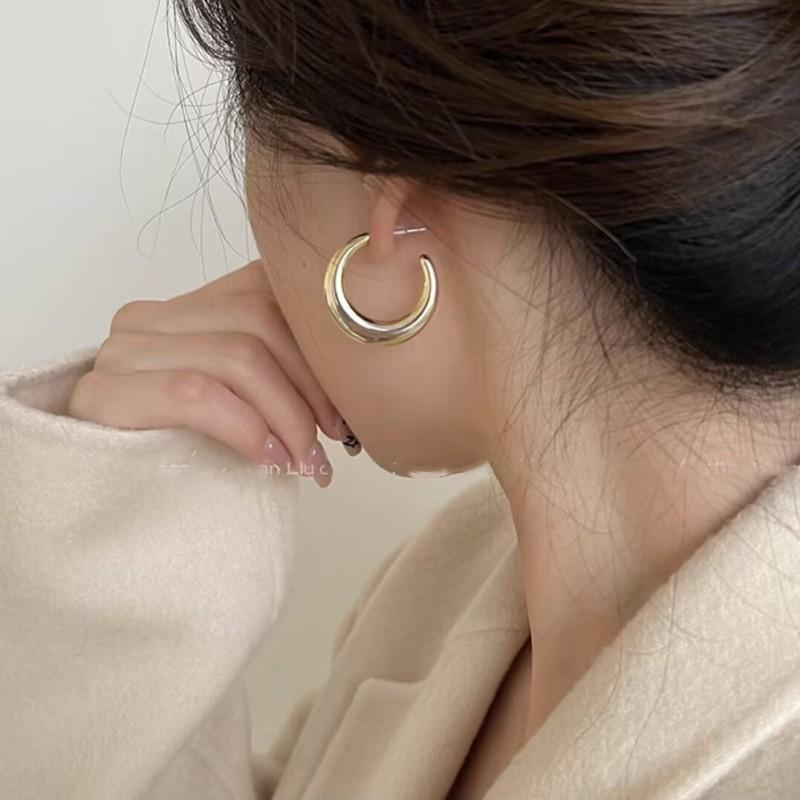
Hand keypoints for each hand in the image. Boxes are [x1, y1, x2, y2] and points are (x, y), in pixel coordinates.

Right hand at [66, 259, 359, 487]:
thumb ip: (281, 372)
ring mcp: (124, 350)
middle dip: (313, 386)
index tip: (350, 403)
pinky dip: (248, 427)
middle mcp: (153, 317)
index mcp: (191, 307)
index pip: (271, 293)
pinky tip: (270, 460)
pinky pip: (197, 392)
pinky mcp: (103, 392)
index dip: (322, 347)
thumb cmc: (188, 452)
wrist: (107, 503)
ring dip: (289, 416)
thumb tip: (354, 382)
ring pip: (240, 354)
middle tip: (336, 439)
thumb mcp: (245, 403)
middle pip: (262, 320)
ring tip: (307, 461)